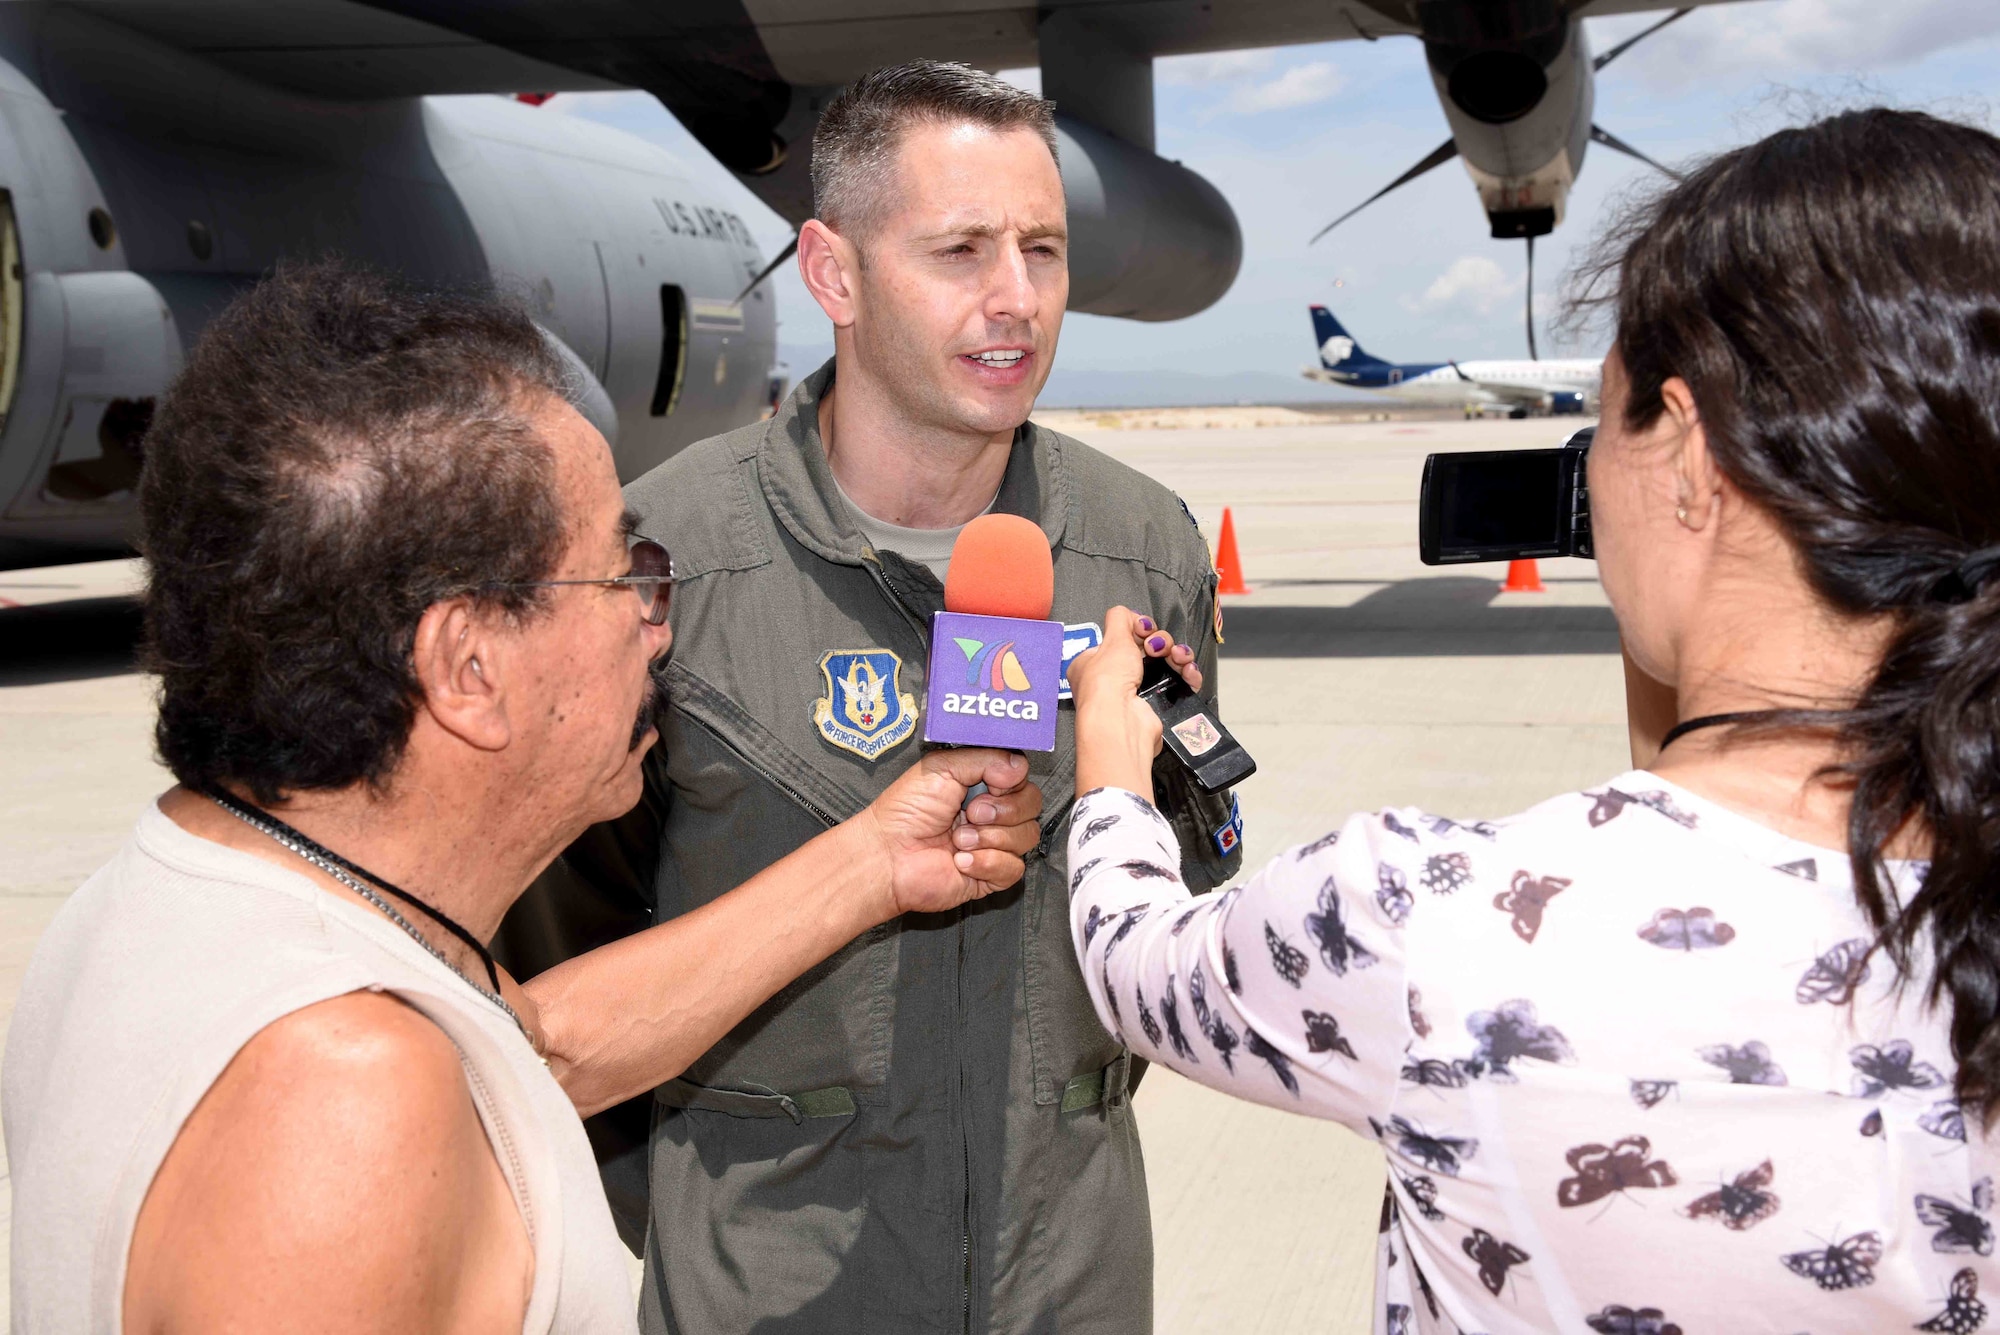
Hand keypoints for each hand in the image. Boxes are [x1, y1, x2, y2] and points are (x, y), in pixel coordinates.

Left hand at [862, 748, 1042, 916]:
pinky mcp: (992, 874)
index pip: (1022, 777)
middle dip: (1003, 810)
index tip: (990, 784)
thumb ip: (986, 759)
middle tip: (972, 813)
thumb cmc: (905, 811)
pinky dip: (986, 862)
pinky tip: (960, 860)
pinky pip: (1014, 867)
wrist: (889, 855)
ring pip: (1027, 835)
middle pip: (1032, 804)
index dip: (1011, 782)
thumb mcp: (942, 767)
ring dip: (989, 837)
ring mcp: (995, 844)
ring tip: (958, 839)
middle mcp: (993, 813)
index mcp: (983, 785)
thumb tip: (1019, 767)